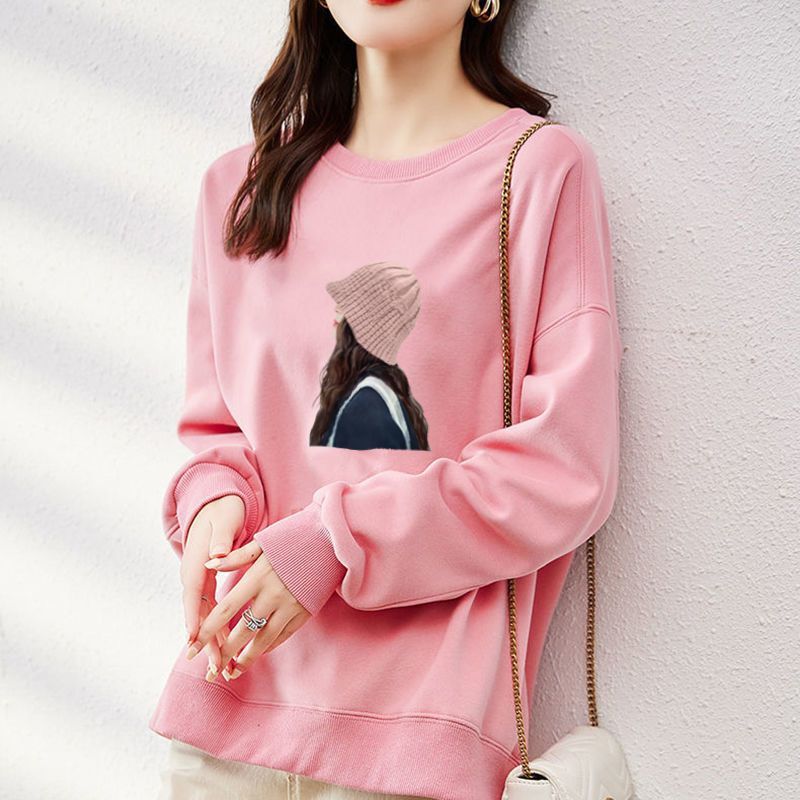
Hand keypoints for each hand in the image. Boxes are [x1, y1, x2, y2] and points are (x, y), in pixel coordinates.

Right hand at [180, 495, 246, 679]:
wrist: (217, 502)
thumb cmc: (222, 511)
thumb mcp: (223, 521)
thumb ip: (221, 540)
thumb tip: (217, 557)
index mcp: (196, 561)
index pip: (193, 594)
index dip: (193, 618)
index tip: (193, 641)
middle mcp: (194, 574)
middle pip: (198, 612)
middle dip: (206, 640)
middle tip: (215, 666)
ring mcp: (200, 579)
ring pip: (205, 615)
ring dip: (213, 640)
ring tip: (221, 666)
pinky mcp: (209, 581)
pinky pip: (212, 609)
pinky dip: (219, 627)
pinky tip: (226, 646)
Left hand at [185, 541, 311, 679]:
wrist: (331, 540)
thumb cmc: (293, 537)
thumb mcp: (263, 543)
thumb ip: (235, 557)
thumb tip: (208, 564)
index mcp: (258, 576)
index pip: (225, 609)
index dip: (207, 631)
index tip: (192, 647)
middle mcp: (273, 594)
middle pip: (242, 631)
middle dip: (224, 653)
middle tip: (210, 670)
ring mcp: (290, 606)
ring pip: (264, 640)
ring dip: (246, 658)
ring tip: (233, 671)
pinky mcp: (304, 612)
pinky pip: (283, 636)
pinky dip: (268, 647)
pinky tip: (257, 653)